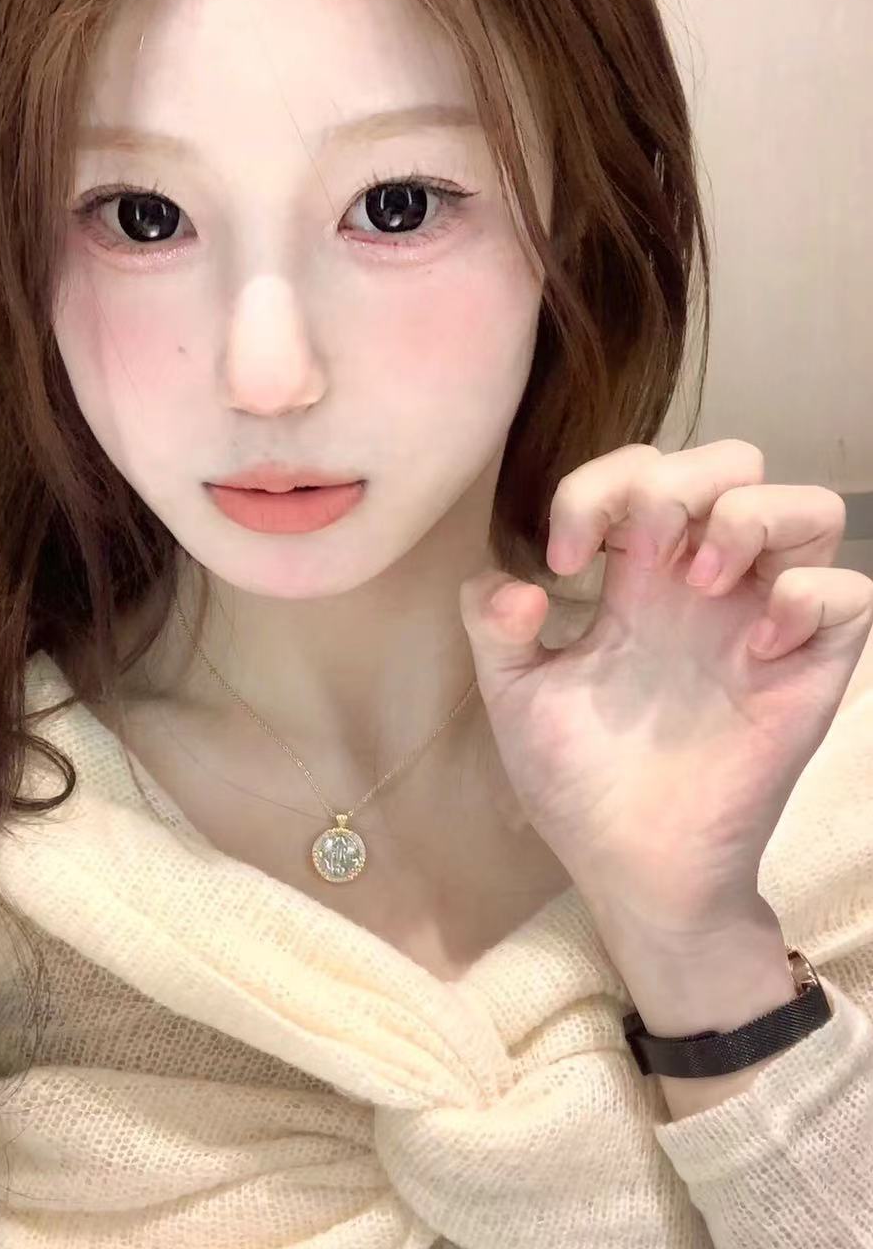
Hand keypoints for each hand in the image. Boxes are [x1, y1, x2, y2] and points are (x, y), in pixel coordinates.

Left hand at [459, 440, 872, 938]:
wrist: (630, 866)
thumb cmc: (578, 781)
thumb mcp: (516, 696)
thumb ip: (492, 627)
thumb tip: (513, 580)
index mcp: (637, 578)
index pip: (643, 470)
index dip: (600, 486)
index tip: (565, 562)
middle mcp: (705, 585)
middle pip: (736, 463)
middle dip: (683, 480)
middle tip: (640, 554)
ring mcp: (763, 621)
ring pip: (809, 507)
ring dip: (751, 519)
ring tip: (701, 582)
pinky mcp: (810, 670)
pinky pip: (849, 592)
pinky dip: (805, 597)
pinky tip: (751, 648)